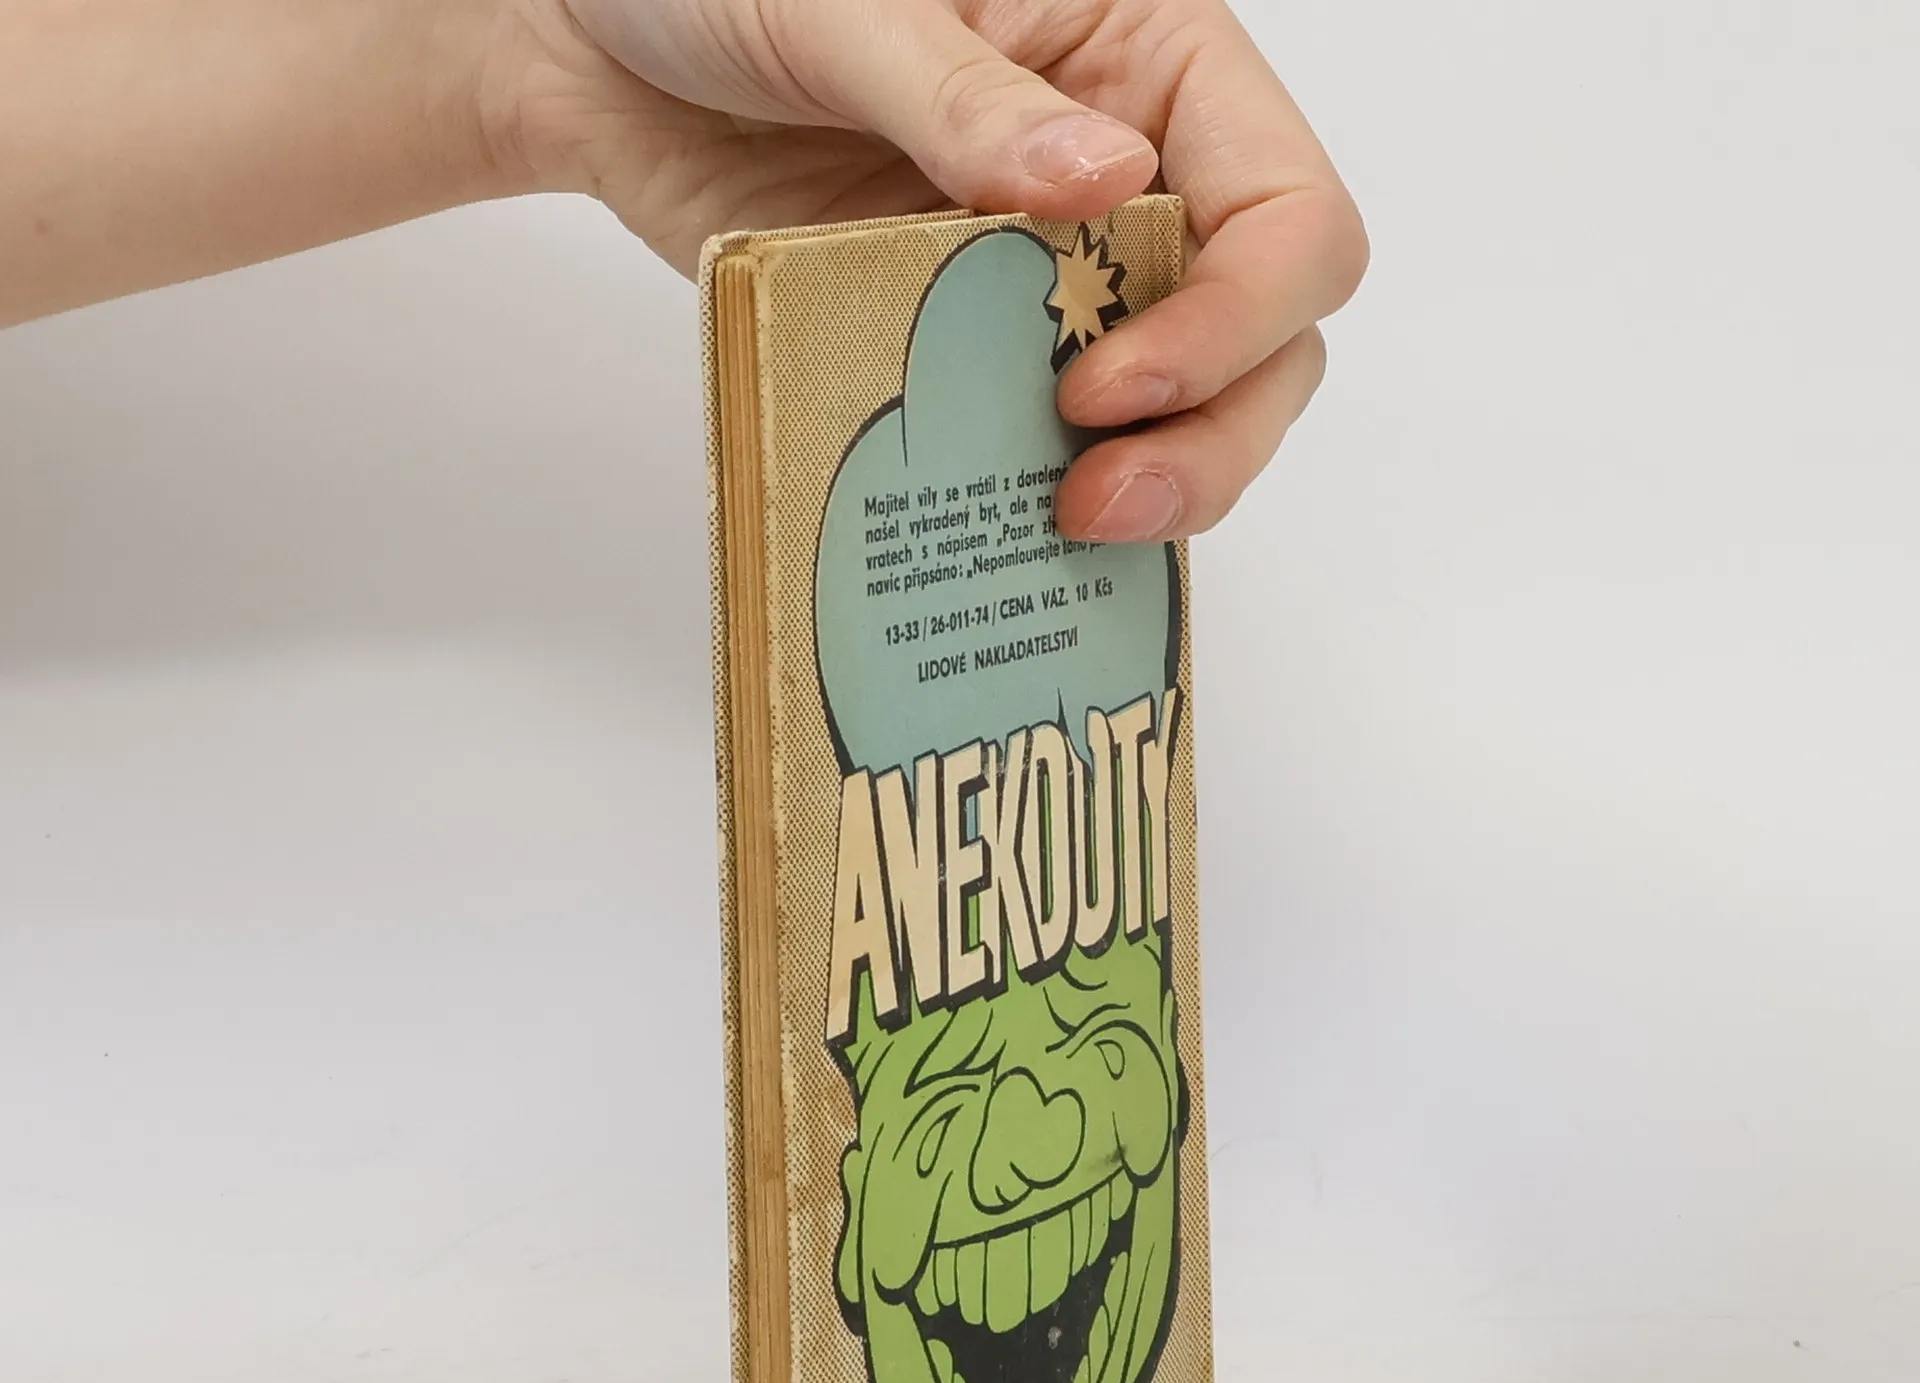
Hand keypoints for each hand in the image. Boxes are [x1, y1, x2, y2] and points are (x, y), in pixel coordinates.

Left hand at [488, 0, 1367, 540]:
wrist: (605, 49)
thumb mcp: (845, 5)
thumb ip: (964, 100)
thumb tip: (1105, 182)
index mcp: (1149, 60)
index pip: (1284, 206)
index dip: (1232, 315)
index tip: (1104, 382)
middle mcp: (1137, 174)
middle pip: (1271, 334)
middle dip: (1214, 431)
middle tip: (1097, 501)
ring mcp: (1064, 277)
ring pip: (1192, 408)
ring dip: (1157, 482)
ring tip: (1064, 524)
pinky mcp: (986, 351)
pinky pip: (1060, 443)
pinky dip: (1052, 499)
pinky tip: (1009, 537)